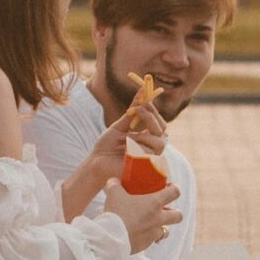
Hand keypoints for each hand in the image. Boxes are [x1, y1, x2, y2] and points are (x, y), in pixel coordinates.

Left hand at [62, 101, 167, 218]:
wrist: (96, 163)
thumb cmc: (107, 146)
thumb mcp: (119, 127)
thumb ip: (132, 113)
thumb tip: (142, 92)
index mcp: (147, 137)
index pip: (159, 122)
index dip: (154, 110)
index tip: (145, 99)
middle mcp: (152, 147)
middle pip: (163, 129)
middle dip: (151, 118)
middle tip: (138, 109)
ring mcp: (150, 158)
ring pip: (159, 142)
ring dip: (141, 136)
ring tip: (125, 138)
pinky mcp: (146, 168)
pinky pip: (149, 153)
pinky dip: (135, 148)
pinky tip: (125, 150)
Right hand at [103, 176, 180, 254]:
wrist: (111, 237)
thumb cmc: (116, 213)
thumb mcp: (113, 194)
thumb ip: (115, 185)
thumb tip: (114, 181)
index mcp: (154, 203)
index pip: (175, 193)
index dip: (175, 189)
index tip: (169, 188)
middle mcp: (158, 218)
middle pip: (178, 216)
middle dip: (175, 212)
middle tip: (165, 209)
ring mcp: (153, 233)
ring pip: (166, 231)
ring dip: (161, 227)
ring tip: (152, 224)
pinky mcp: (146, 244)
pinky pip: (152, 240)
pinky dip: (148, 237)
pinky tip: (139, 234)